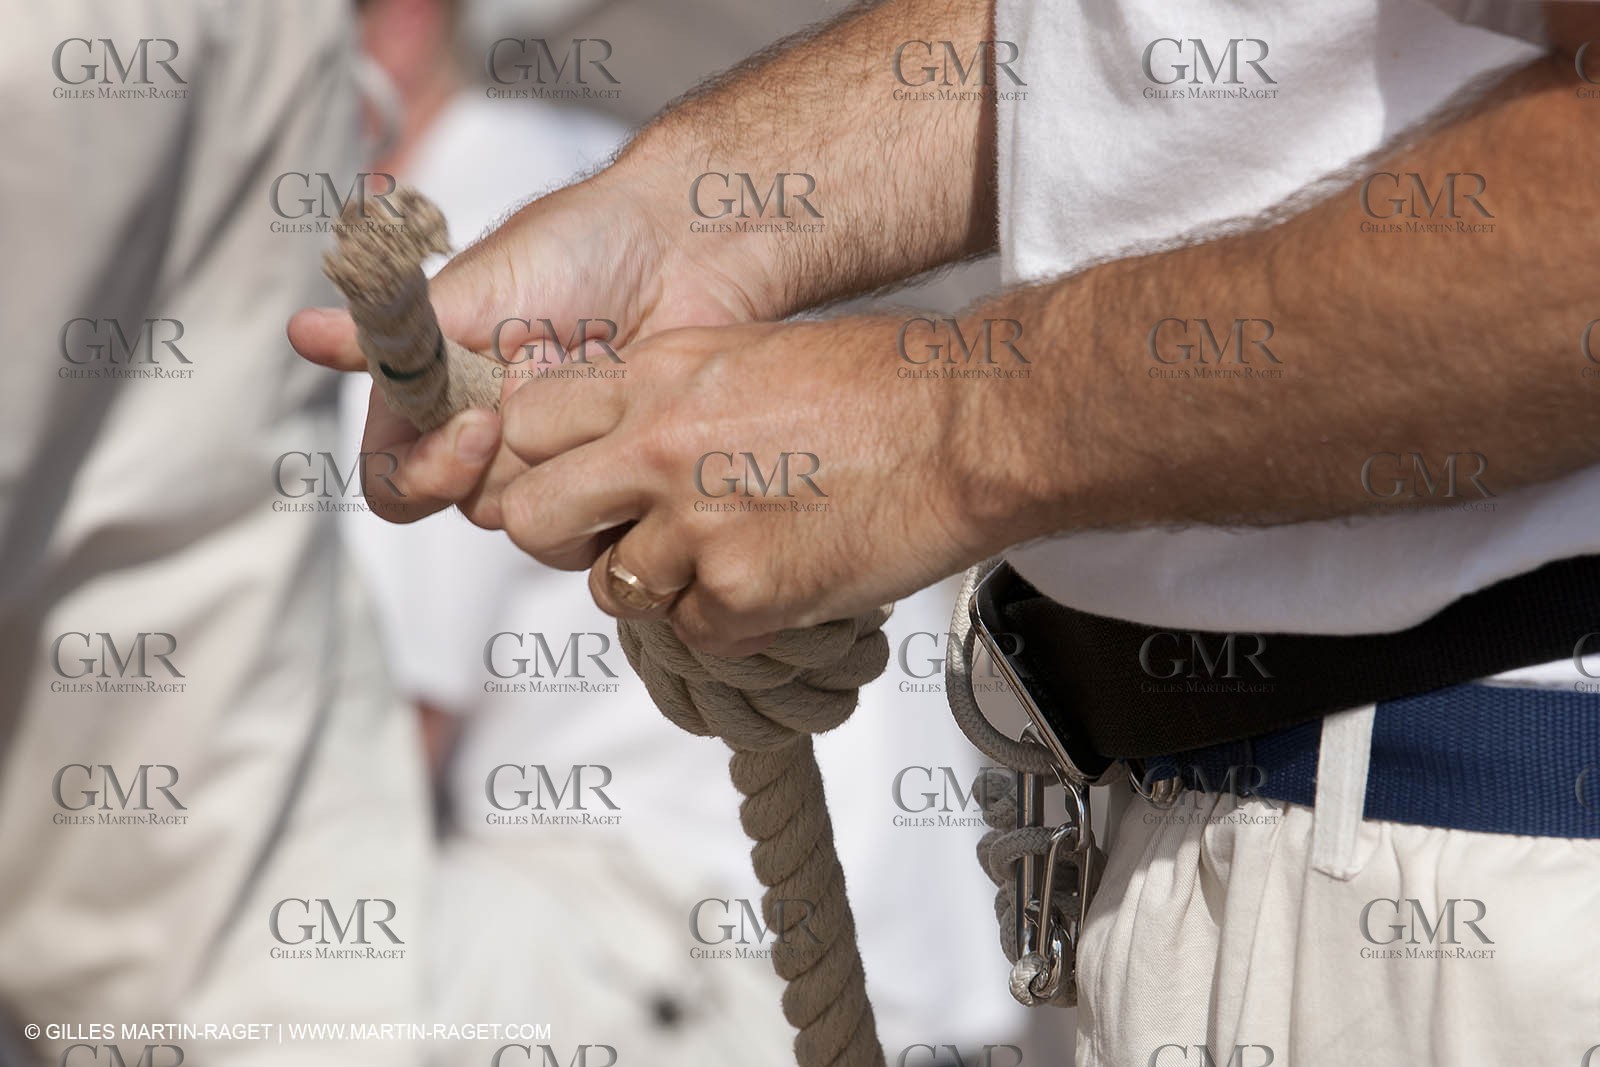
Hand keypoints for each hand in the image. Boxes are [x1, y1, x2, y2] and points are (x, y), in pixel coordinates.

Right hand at [287, 167, 768, 528]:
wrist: (686, 243)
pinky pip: (604, 529)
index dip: (428, 473)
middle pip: (470, 509)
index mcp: (440, 398)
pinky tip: (638, 425)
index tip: (483, 425)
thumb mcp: (478, 285)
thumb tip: (299, 336)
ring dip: (567, 463)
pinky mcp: (621, 479)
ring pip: (537, 524)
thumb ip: (398, 335)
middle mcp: (491, 441)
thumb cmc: (580, 246)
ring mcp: (559, 463)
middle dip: (513, 459)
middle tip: (551, 389)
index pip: (397, 483)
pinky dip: (618, 484)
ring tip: (602, 390)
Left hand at [494, 317, 994, 654]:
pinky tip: (780, 582)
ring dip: (660, 588)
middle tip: (618, 540)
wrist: (970, 426)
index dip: (541, 461)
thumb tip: (619, 437)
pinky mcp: (744, 594)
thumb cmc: (882, 383)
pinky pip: (695, 633)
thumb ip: (669, 393)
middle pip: (529, 518)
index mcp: (656, 375)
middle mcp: (658, 448)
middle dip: (568, 539)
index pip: (524, 424)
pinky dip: (731, 623)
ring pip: (613, 591)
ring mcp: (697, 526)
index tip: (576, 479)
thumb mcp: (749, 352)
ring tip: (728, 560)